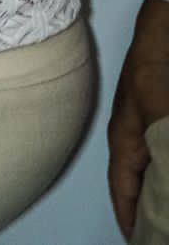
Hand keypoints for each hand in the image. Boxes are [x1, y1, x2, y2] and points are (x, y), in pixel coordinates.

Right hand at [109, 0, 168, 236]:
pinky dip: (167, 161)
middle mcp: (135, 129)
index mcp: (127, 135)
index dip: (130, 215)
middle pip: (139, 176)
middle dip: (146, 203)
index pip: (124, 186)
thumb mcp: (163, 115)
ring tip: (167, 204)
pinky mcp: (166, 104)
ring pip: (155, 161)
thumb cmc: (161, 60)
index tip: (137, 238)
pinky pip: (165, 145)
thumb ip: (162, 152)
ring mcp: (150, 115)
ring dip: (160, 183)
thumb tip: (163, 187)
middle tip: (157, 227)